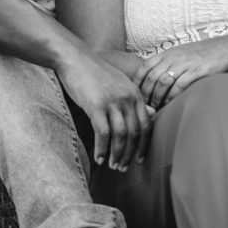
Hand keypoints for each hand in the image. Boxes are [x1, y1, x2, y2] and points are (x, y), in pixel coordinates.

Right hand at [57, 50, 152, 170]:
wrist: (76, 59)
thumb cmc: (97, 73)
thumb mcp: (121, 83)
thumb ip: (134, 99)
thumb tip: (151, 113)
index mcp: (135, 93)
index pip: (147, 125)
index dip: (144, 145)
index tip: (140, 159)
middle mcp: (127, 98)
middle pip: (135, 133)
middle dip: (130, 154)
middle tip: (124, 168)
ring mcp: (112, 102)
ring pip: (121, 136)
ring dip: (117, 155)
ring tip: (113, 166)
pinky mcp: (96, 106)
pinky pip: (103, 134)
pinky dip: (102, 149)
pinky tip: (99, 158)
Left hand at [134, 39, 227, 108]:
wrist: (222, 49)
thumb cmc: (199, 54)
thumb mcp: (179, 54)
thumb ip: (165, 63)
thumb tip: (151, 78)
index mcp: (166, 53)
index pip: (144, 67)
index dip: (136, 81)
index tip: (134, 93)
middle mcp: (173, 58)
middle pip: (151, 77)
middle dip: (145, 93)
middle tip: (143, 105)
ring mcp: (184, 64)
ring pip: (163, 82)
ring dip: (157, 97)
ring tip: (156, 106)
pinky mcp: (195, 71)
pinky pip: (179, 86)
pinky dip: (172, 97)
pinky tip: (170, 104)